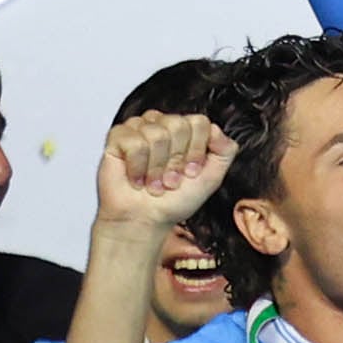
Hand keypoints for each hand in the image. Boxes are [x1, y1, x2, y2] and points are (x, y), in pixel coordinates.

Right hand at [99, 109, 237, 231]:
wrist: (146, 220)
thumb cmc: (174, 201)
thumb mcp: (211, 178)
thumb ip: (225, 151)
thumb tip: (217, 129)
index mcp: (185, 132)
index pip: (199, 122)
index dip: (196, 150)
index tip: (191, 172)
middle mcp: (162, 125)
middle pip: (178, 125)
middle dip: (176, 160)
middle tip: (170, 180)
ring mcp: (139, 129)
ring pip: (156, 134)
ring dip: (157, 168)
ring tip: (154, 182)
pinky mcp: (117, 137)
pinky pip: (134, 143)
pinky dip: (138, 167)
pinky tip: (136, 179)